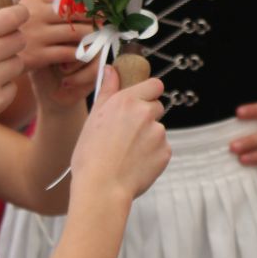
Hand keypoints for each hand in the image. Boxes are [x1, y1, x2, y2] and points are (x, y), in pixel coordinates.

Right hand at [15, 0, 98, 105]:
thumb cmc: (14, 26)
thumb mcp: (25, 3)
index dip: (88, 0)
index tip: (101, 5)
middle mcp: (36, 14)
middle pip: (75, 13)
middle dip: (95, 18)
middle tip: (108, 21)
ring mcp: (37, 35)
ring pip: (75, 33)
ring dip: (92, 35)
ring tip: (102, 37)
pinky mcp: (38, 55)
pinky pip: (67, 53)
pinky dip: (80, 53)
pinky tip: (86, 53)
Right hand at [69, 68, 168, 199]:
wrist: (101, 187)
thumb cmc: (91, 156)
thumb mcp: (94, 117)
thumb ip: (107, 90)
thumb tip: (111, 70)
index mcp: (127, 101)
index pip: (154, 85)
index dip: (148, 92)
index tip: (141, 101)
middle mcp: (146, 113)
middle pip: (156, 107)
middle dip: (146, 116)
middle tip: (127, 133)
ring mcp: (158, 133)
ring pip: (158, 129)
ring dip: (148, 137)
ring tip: (127, 152)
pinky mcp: (165, 152)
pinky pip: (161, 148)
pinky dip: (152, 154)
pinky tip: (135, 163)